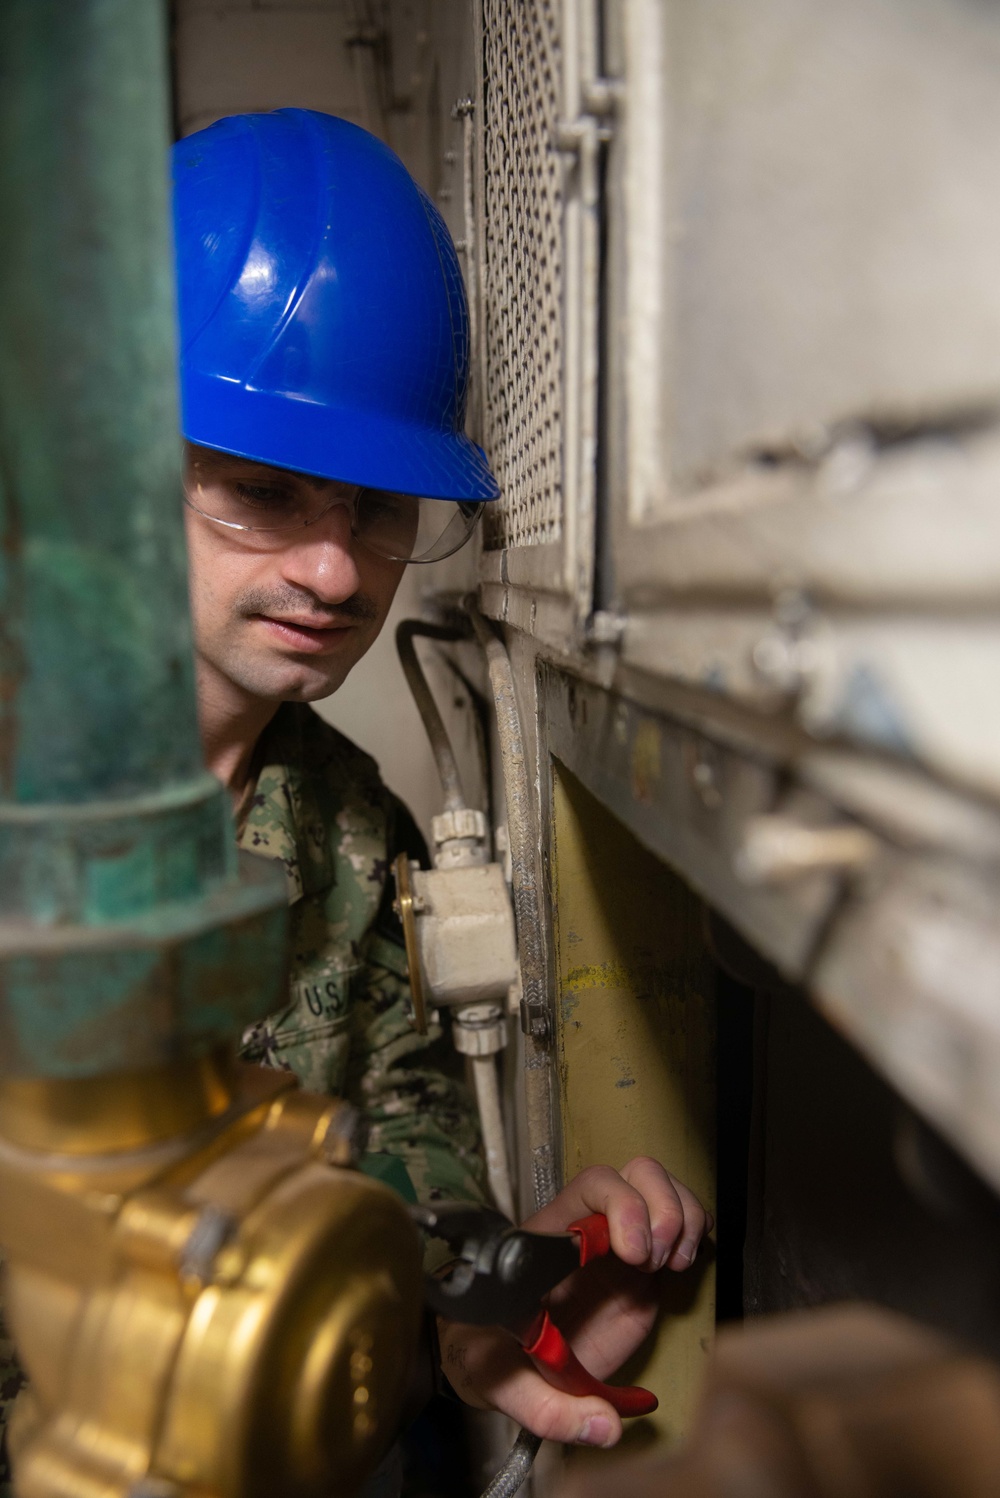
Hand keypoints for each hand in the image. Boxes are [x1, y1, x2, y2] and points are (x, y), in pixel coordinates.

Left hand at [437, 1156, 711, 1448]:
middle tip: (653, 1259)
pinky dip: (692, 1229)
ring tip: (670, 1261)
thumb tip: (605, 1428)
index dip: (622, 1206)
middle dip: (657, 1207)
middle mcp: (587, 1232)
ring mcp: (617, 1246)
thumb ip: (548, 1410)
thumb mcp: (501, 1385)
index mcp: (549, 1242)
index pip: (591, 1188)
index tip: (631, 1252)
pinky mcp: (641, 1267)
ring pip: (659, 1186)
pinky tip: (679, 1264)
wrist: (489, 1359)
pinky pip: (675, 1222)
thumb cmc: (486, 1357)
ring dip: (678, 1214)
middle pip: (635, 1173)